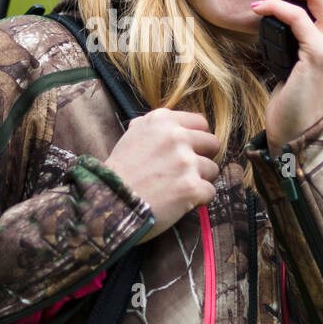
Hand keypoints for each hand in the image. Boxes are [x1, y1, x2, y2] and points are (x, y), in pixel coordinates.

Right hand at [104, 109, 221, 243]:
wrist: (108, 202)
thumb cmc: (119, 172)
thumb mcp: (131, 136)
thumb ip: (153, 127)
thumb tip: (173, 126)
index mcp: (161, 121)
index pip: (201, 123)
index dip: (197, 139)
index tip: (190, 151)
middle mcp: (176, 136)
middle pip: (212, 144)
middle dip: (203, 158)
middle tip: (186, 172)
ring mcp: (185, 162)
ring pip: (213, 169)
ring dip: (200, 180)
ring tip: (178, 189)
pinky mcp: (191, 187)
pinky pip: (211, 192)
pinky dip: (199, 200)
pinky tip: (181, 202)